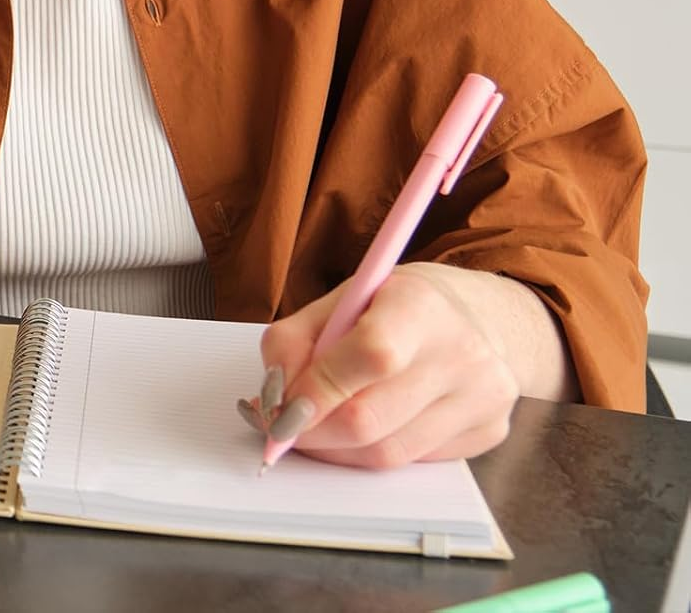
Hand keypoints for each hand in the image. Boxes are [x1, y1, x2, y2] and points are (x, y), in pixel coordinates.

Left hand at [245, 266, 518, 468]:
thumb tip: (271, 397)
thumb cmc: (396, 305)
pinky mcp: (489, 432)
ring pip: (388, 453)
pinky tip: (362, 430)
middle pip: (371, 419)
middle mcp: (462, 352)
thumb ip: (295, 340)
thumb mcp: (341, 299)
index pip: (370, 356)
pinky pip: (413, 462)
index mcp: (419, 305)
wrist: (479, 315)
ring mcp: (482, 397)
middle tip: (282, 425)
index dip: (317, 389)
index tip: (278, 408)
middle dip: (313, 431)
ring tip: (315, 428)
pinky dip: (372, 453)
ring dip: (336, 450)